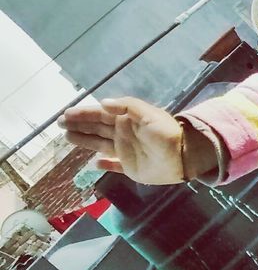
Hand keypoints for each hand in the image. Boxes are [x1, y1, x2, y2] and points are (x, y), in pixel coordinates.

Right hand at [58, 97, 193, 184]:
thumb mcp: (149, 115)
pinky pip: (114, 165)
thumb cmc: (167, 134)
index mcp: (127, 120)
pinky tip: (93, 163)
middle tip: (60, 124)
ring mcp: (126, 151)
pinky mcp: (130, 167)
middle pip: (97, 128)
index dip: (83, 114)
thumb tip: (102, 102)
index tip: (66, 114)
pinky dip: (104, 165)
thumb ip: (127, 106)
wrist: (184, 157)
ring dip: (84, 140)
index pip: (100, 115)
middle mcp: (124, 134)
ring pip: (100, 144)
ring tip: (67, 137)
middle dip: (79, 125)